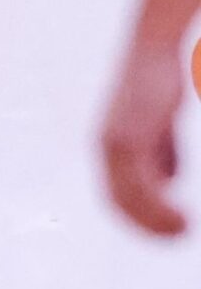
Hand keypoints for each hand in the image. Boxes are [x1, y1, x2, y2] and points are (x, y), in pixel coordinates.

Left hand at [100, 37, 190, 237]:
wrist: (153, 53)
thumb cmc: (157, 85)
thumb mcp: (160, 125)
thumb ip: (162, 151)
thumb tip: (168, 180)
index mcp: (110, 148)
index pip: (116, 194)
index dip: (139, 217)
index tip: (166, 230)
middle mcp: (106, 148)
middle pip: (119, 200)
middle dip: (147, 223)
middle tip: (177, 235)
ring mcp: (115, 143)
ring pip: (129, 195)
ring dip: (155, 219)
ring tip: (181, 230)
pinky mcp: (130, 136)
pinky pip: (141, 180)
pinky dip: (158, 203)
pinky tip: (180, 211)